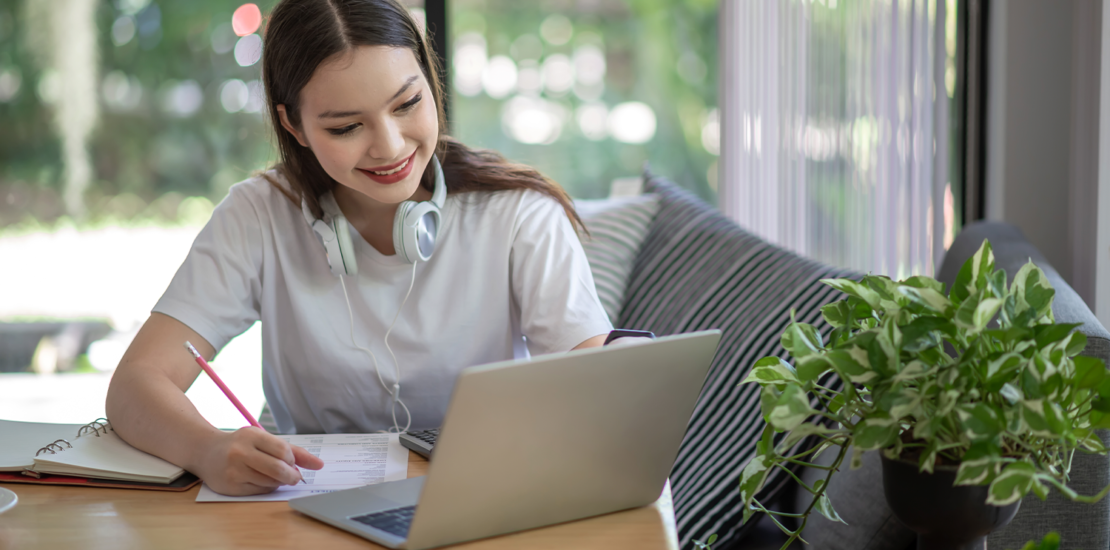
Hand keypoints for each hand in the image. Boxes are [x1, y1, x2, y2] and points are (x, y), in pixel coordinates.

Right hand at [194, 427, 324, 495]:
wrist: (205, 451)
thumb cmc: (241, 445)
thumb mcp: (263, 440)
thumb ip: (293, 450)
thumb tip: (319, 464)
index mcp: (251, 435)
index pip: (283, 450)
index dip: (293, 460)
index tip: (293, 463)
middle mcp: (240, 451)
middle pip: (278, 468)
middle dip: (292, 476)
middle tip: (295, 478)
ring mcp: (234, 469)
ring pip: (269, 481)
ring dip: (279, 482)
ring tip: (275, 477)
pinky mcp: (229, 485)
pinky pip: (258, 490)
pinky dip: (266, 487)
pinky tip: (261, 481)